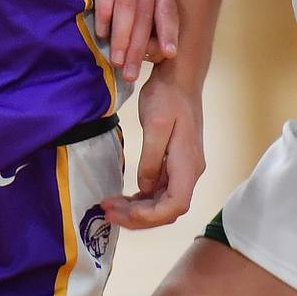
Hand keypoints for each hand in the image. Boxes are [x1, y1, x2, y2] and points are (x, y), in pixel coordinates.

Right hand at [86, 0, 178, 82]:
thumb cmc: (115, 6)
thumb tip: (155, 53)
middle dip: (137, 48)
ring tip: (116, 61)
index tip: (169, 54)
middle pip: (144, 15)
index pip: (168, 12)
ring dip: (121, 38)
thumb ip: (148, 36)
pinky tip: (102, 33)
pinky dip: (105, 15)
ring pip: (126, 7)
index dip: (169, 33)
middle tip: (130, 74)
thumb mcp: (136, 20)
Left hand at [100, 64, 203, 228]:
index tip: (125, 213)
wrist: (180, 78)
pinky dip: (141, 199)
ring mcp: (182, 169)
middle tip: (107, 212)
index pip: (176, 205)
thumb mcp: (155, 124)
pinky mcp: (174, 164)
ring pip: (162, 202)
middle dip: (138, 217)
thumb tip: (144, 188)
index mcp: (188, 165)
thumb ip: (150, 159)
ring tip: (109, 207)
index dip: (151, 216)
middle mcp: (189, 172)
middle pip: (167, 209)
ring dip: (136, 210)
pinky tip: (123, 198)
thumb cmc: (169, 96)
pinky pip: (158, 191)